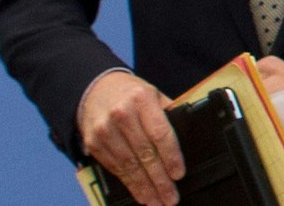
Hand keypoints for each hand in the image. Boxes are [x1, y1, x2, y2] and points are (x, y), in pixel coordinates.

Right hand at [79, 72, 183, 205]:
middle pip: (144, 153)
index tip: (178, 174)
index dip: (171, 156)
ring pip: (128, 165)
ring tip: (156, 201)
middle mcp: (121, 115)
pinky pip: (114, 167)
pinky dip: (128, 183)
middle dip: (159, 179)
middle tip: (170, 197)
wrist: (94, 89)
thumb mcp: (154, 94)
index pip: (160, 133)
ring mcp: (104, 130)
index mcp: (142, 99)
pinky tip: (139, 193)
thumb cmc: (132, 94)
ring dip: (144, 187)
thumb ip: (169, 113)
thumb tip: (190, 134)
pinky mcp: (93, 143)